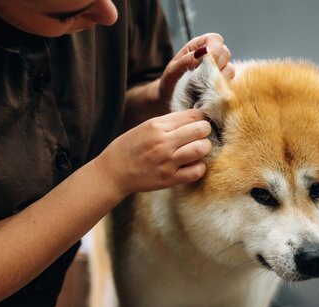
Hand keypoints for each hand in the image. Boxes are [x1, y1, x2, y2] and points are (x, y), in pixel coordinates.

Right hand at [96, 109, 211, 194]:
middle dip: (205, 130)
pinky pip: (197, 171)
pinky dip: (200, 167)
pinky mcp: (169, 179)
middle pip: (201, 129)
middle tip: (201, 135)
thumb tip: (195, 117)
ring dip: (204, 147)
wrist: (113, 172)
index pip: (192, 115)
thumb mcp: (145, 127)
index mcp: (156, 125)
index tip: (201, 121)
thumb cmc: (129, 147)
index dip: (201, 117)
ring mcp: (167, 161)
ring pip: (202, 149)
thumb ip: (169, 122)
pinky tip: (193, 164)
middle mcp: (163, 142)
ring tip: (198, 149)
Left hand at [158, 33, 234, 104]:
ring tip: (203, 87)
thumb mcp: (172, 71)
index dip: (215, 48)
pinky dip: (221, 88)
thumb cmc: (170, 82)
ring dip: (219, 79)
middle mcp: (211, 56)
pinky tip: (209, 93)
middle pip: (226, 53)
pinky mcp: (222, 84)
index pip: (215, 40)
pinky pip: (229, 83)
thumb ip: (186, 60)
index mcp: (198, 46)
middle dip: (216, 65)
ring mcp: (219, 70)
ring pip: (230, 69)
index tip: (209, 60)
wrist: (170, 99)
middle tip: (202, 77)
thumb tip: (203, 52)